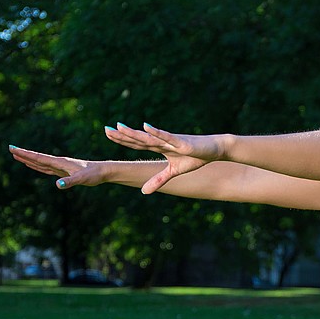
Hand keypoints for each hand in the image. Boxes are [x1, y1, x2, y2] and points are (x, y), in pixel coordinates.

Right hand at [8, 146, 107, 188]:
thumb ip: (70, 182)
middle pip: (37, 158)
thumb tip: (57, 185)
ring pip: (41, 163)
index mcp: (60, 162)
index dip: (25, 154)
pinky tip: (34, 166)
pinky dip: (38, 167)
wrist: (102, 171)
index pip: (39, 158)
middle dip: (23, 155)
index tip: (13, 148)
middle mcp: (58, 162)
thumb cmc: (93, 174)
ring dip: (29, 160)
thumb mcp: (82, 179)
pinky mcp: (64, 171)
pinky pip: (47, 168)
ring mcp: (60, 167)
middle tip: (10, 149)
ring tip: (18, 157)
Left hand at [105, 123, 220, 193]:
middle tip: (105, 129)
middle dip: (122, 135)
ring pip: (149, 137)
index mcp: (159, 147)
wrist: (214, 149)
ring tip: (120, 127)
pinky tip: (146, 126)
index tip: (107, 133)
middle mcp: (162, 142)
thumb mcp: (174, 172)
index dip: (123, 139)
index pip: (137, 143)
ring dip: (135, 133)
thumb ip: (158, 180)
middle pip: (139, 139)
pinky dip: (157, 132)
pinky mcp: (182, 142)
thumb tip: (143, 192)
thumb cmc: (195, 157)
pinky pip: (167, 137)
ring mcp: (171, 141)